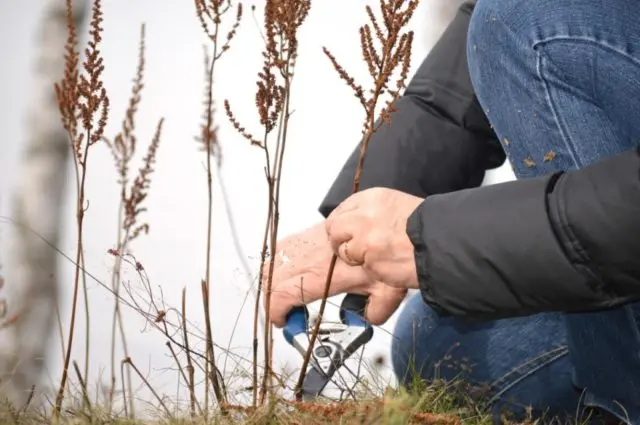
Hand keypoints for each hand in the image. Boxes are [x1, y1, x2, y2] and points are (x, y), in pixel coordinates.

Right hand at [266, 222, 406, 326]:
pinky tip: (296, 263)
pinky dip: (287, 254)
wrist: (413, 226)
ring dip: (276, 273)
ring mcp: (319, 234)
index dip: (275, 309)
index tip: (281, 320)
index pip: (284, 293)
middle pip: (275, 273)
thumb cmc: (402, 260)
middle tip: (282, 308)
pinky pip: (295, 238)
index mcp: (326, 275)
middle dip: (271, 294)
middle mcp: (317, 253)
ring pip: (280, 252)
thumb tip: (367, 317)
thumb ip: (373, 311)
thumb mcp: (389, 293)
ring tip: (285, 287)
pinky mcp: (326, 221)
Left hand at [325, 187, 423, 289]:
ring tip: (378, 257)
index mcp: (371, 198)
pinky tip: (389, 264)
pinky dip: (372, 269)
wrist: (442, 241)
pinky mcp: (369, 260)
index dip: (343, 226)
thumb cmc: (424, 224)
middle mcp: (363, 216)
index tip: (349, 235)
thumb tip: (354, 224)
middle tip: (356, 250)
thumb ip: (371, 213)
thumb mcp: (395, 205)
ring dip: (356, 257)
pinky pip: (362, 267)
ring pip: (344, 250)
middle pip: (334, 229)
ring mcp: (364, 239)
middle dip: (341, 241)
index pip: (341, 211)